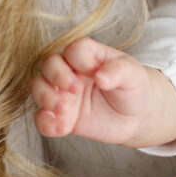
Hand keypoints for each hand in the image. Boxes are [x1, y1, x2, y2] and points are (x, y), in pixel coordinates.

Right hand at [32, 37, 175, 146]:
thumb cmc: (134, 88)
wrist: (137, 117)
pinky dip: (46, 123)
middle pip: (48, 64)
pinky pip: (42, 118)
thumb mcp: (133, 75)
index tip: (93, 72)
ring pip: (38, 88)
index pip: (74, 49)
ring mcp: (65, 94)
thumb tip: (101, 77)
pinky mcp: (62, 117)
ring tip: (66, 110)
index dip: (78, 59)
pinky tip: (62, 127)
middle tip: (75, 92)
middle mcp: (72, 72)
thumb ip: (119, 71)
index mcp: (90, 56)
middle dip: (55, 77)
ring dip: (46, 98)